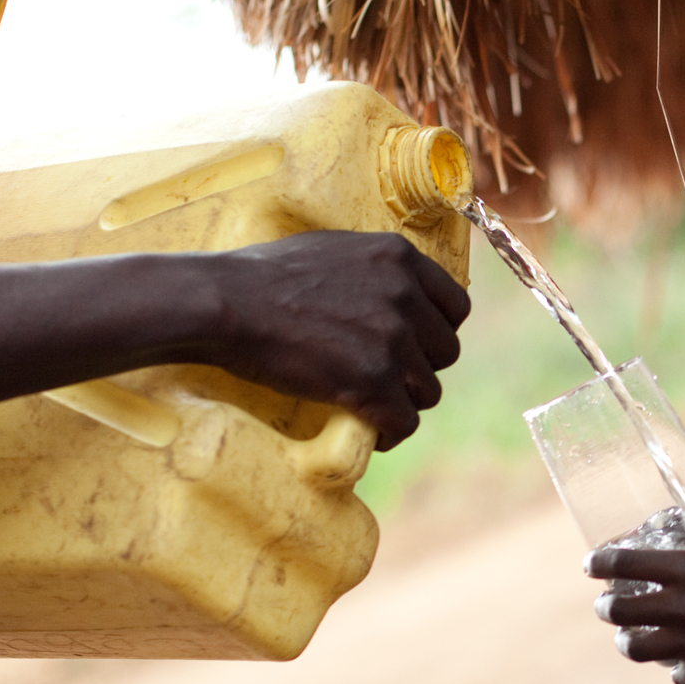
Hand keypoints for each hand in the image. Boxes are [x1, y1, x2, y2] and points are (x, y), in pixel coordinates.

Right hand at [209, 230, 470, 449]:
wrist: (228, 302)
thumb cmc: (263, 276)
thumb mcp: (334, 250)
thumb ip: (373, 270)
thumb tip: (388, 293)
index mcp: (400, 258)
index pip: (456, 306)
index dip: (438, 331)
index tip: (417, 347)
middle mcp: (405, 295)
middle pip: (446, 351)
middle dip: (420, 368)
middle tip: (388, 378)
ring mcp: (392, 338)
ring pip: (428, 390)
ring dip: (404, 402)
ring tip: (375, 406)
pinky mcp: (372, 379)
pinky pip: (405, 421)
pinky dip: (391, 432)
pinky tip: (373, 432)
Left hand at [590, 501, 684, 683]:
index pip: (621, 564)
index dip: (599, 563)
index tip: (590, 565)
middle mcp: (680, 607)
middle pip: (616, 612)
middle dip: (606, 607)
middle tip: (609, 603)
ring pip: (635, 649)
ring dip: (629, 641)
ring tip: (632, 636)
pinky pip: (677, 674)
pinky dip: (675, 668)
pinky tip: (682, 661)